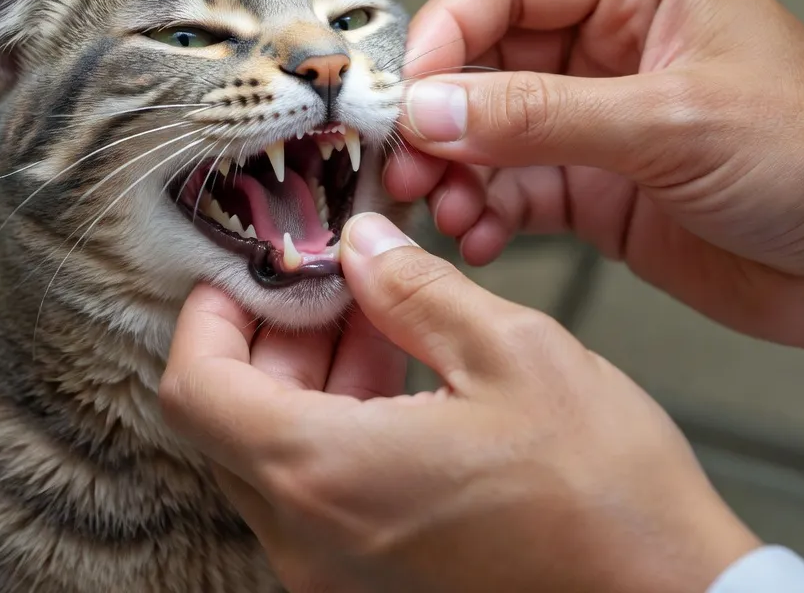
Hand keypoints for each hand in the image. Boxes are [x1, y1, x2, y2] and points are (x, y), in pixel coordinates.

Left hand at [161, 213, 759, 592]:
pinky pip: (316, 501)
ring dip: (306, 385)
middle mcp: (310, 540)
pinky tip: (399, 384)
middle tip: (327, 284)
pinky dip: (335, 435)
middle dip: (270, 340)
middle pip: (229, 422)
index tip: (249, 273)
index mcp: (325, 474)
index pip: (196, 387)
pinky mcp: (371, 591)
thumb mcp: (511, 352)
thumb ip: (412, 289)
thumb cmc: (607, 498)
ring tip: (376, 322)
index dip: (211, 315)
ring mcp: (335, 578)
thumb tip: (360, 245)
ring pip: (273, 460)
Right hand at [387, 0, 803, 379]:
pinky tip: (478, 235)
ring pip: (489, 130)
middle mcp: (612, 47)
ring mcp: (599, 121)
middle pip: (485, 59)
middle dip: (440, 113)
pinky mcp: (597, 188)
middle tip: (407, 159)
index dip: (449, 27)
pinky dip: (485, 212)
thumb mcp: (674, 123)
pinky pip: (513, 189)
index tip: (409, 86)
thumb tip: (435, 109)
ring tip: (443, 207)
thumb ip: (542, 115)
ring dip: (454, 170)